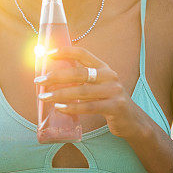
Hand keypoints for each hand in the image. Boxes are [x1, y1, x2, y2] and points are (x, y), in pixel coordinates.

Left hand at [35, 46, 154, 138]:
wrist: (133, 120)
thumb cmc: (108, 101)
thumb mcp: (98, 86)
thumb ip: (82, 80)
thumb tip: (52, 76)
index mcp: (103, 67)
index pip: (83, 53)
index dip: (65, 51)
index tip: (47, 54)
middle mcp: (110, 76)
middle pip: (79, 73)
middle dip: (56, 76)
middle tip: (39, 80)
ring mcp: (114, 91)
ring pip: (82, 91)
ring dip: (59, 94)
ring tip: (44, 97)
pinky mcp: (115, 107)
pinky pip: (89, 107)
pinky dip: (72, 107)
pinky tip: (59, 108)